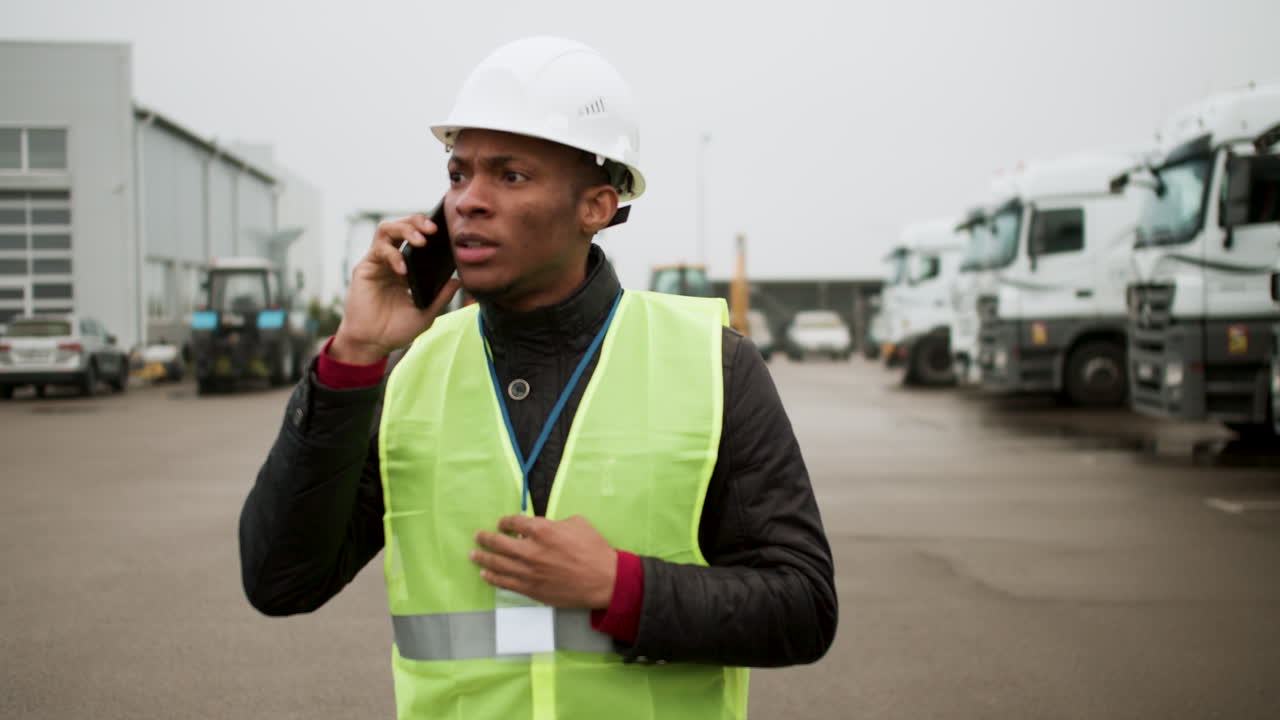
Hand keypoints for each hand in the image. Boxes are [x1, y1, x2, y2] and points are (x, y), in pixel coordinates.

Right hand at [330, 214, 460, 363]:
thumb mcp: (427, 313)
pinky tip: (403, 269)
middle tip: (433, 228)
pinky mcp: (365, 267)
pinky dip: (393, 255)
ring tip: (421, 240)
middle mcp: (393, 260)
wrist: (373, 344)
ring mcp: (378, 262)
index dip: (430, 230)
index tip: (447, 230)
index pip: (418, 238)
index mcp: (409, 267)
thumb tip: (458, 280)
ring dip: (405, 228)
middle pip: (403, 226)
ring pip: (387, 229)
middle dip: (417, 221)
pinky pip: (379, 250)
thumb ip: (441, 296)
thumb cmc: (397, 330)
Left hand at [472, 515, 617, 609]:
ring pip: (498, 564)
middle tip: (477, 536)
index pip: (515, 523)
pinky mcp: (531, 589)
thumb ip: (555, 522)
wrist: (603, 580)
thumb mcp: (577, 523)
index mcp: (543, 530)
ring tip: (473, 554)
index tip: (501, 523)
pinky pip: (506, 582)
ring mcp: (529, 572)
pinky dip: (493, 577)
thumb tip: (542, 525)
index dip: (505, 522)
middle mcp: (531, 551)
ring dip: (483, 558)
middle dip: (486, 538)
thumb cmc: (594, 549)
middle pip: (499, 543)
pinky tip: (485, 574)